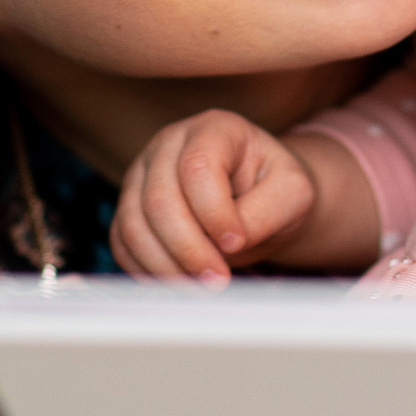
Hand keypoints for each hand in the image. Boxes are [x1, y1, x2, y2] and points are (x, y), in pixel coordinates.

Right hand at [112, 109, 312, 282]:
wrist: (262, 196)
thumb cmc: (277, 189)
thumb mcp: (292, 193)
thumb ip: (265, 213)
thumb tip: (226, 243)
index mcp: (214, 128)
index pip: (197, 168)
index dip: (214, 214)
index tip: (236, 243)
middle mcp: (169, 144)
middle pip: (159, 200)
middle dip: (189, 249)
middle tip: (218, 280)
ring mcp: (143, 173)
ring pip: (134, 225)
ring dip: (166, 266)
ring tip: (200, 287)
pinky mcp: (130, 206)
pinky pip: (122, 243)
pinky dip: (146, 270)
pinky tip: (178, 283)